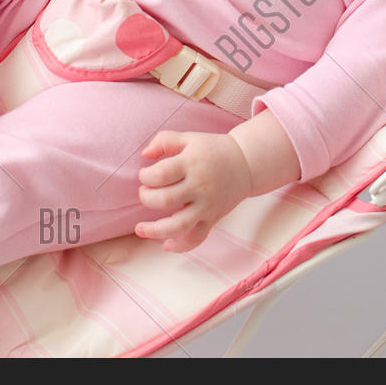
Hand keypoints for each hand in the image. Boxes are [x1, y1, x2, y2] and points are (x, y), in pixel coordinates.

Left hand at [134, 131, 252, 251]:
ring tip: (139, 229)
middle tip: (145, 192)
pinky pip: (196, 238)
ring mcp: (207, 205)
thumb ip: (164, 140)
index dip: (145, 176)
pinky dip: (181, 246)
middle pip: (165, 200)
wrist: (246, 163)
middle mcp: (199, 186)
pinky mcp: (213, 219)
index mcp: (191, 164)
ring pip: (178, 226)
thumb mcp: (189, 138)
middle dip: (146, 198)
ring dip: (155, 230)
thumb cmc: (212, 149)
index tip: (145, 175)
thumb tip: (144, 154)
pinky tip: (166, 245)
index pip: (160, 174)